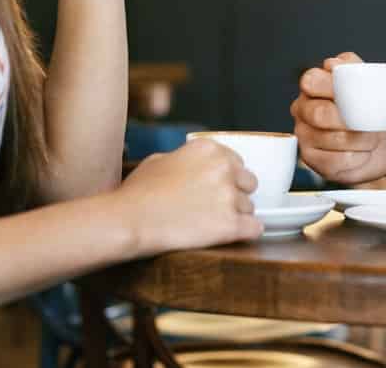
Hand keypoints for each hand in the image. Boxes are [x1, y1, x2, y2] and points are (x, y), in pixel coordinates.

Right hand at [111, 140, 262, 253]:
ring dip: (235, 216)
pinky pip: (255, 228)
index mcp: (209, 149)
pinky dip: (245, 233)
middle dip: (235, 195)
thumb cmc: (138, 193)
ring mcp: (229, 196)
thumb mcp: (158, 160)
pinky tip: (231, 236)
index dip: (226, 178)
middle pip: (248, 184)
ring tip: (210, 225)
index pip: (237, 163)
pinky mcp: (231, 224)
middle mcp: (224, 168)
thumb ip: (184, 159)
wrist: (130, 220)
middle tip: (214, 208)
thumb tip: (192, 166)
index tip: (214, 189)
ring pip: (249, 208)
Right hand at [291, 53, 385, 184]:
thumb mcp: (370, 80)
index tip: (353, 96)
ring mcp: (304, 135)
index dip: (331, 88)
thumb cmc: (376, 107)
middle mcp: (302, 109)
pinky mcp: (312, 161)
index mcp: (312, 84)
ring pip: (330, 140)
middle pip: (319, 114)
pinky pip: (333, 162)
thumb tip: (333, 65)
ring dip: (359, 141)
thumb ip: (351, 67)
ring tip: (371, 138)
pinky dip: (356, 159)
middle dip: (350, 121)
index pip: (311, 82)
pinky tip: (362, 153)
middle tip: (370, 122)